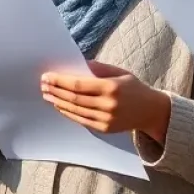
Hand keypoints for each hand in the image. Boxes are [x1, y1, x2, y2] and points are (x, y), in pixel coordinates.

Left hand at [40, 61, 171, 140]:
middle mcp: (109, 105)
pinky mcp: (105, 129)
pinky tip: (59, 105)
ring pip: (75, 110)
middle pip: (74, 98)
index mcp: (111, 87)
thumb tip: (73, 64)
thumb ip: (96, 68)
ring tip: (46, 94)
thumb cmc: (132, 87)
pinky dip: (67, 112)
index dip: (60, 81)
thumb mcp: (118, 72)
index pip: (78, 84)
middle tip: (42, 84)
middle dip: (55, 91)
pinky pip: (81, 120)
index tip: (47, 76)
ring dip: (57, 102)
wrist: (151, 111)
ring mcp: (107, 119)